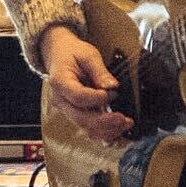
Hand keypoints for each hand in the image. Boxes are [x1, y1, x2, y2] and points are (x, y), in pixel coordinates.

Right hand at [39, 24, 131, 142]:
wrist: (59, 55)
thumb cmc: (72, 54)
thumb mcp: (87, 54)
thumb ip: (100, 71)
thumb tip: (112, 86)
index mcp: (60, 82)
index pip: (78, 97)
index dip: (96, 99)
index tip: (112, 94)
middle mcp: (61, 100)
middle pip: (81, 118)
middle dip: (105, 122)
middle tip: (124, 119)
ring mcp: (67, 109)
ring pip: (85, 126)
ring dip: (107, 130)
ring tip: (126, 124)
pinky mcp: (75, 114)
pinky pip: (88, 128)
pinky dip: (103, 132)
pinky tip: (118, 131)